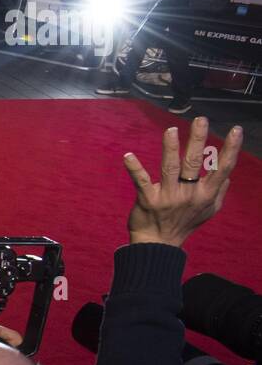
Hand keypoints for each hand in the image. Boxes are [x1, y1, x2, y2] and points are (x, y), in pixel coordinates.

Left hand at [122, 118, 242, 247]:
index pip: (222, 168)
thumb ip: (219, 192)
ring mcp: (168, 196)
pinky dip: (134, 168)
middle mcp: (189, 194)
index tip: (236, 130)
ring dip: (170, 148)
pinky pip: (141, 181)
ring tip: (171, 131)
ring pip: (170, 168)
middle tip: (200, 120)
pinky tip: (128, 156)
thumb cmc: (184, 224)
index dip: (230, 149)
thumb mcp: (209, 211)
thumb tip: (228, 175)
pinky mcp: (148, 199)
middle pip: (194, 162)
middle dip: (198, 140)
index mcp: (206, 194)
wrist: (159, 244)